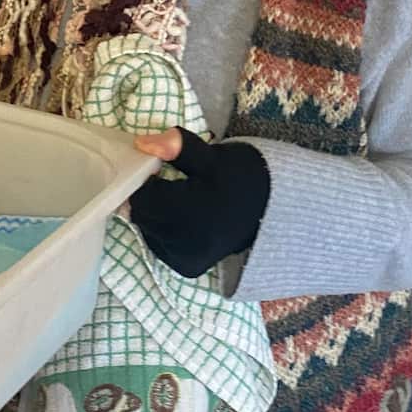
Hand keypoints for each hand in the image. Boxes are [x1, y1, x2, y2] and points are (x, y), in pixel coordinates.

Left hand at [127, 128, 269, 278]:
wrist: (269, 211)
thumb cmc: (237, 178)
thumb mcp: (210, 155)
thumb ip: (177, 146)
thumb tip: (142, 143)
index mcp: (191, 212)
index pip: (142, 198)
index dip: (144, 180)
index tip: (157, 169)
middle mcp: (186, 242)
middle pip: (141, 216)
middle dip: (147, 197)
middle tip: (165, 183)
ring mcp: (186, 259)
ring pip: (147, 231)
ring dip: (153, 214)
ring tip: (176, 200)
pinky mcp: (187, 268)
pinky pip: (158, 246)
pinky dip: (161, 231)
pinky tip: (179, 219)